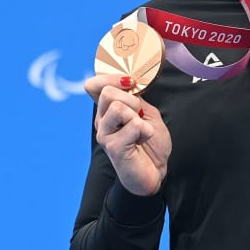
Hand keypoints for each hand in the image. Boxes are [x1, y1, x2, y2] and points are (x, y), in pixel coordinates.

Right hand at [86, 74, 171, 195]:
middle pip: (107, 92)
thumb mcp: (146, 112)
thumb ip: (134, 97)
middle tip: (139, 116)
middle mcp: (101, 121)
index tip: (130, 84)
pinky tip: (142, 140)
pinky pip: (132, 125)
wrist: (156, 170)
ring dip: (137, 116)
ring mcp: (104, 134)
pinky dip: (145, 131)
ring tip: (141, 130)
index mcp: (107, 110)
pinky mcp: (113, 147)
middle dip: (131, 100)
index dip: (110, 78)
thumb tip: (128, 81)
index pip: (93, 85)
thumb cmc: (150, 142)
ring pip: (117, 107)